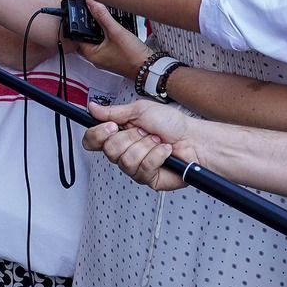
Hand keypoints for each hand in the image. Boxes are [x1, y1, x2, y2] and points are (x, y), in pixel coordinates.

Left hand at [76, 0, 150, 79]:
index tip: (80, 10)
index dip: (78, 21)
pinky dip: (106, 33)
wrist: (149, 67)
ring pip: (96, 38)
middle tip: (91, 10)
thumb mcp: (116, 32)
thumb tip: (91, 3)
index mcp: (90, 54)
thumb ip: (102, 16)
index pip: (77, 35)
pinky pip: (105, 42)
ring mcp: (104, 57)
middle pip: (86, 36)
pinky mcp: (113, 55)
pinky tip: (111, 26)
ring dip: (98, 28)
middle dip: (89, 24)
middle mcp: (95, 57)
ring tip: (101, 16)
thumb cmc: (132, 56)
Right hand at [82, 99, 199, 191]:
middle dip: (131, 137)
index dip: (98, 134)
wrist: (194, 139)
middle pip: (109, 150)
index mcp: (119, 134)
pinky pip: (143, 168)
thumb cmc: (172, 124)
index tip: (111, 126)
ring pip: (126, 160)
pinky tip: (164, 151)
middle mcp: (124, 152)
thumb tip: (92, 108)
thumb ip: (113, 112)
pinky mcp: (147, 178)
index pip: (92, 140)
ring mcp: (135, 167)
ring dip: (146, 146)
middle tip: (144, 132)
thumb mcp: (140, 110)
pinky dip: (157, 155)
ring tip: (156, 142)